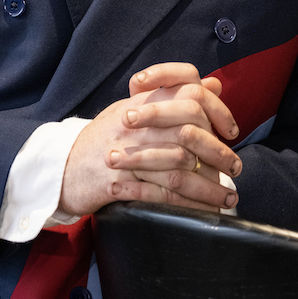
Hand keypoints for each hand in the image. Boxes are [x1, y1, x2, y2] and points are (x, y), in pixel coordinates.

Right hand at [57, 65, 241, 216]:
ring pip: (179, 169)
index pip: (190, 95)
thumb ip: (174, 96)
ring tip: (226, 201)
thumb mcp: (135, 108)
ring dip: (208, 187)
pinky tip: (201, 213)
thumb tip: (214, 85)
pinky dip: (185, 206)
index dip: (217, 111)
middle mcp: (137, 125)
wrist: (61, 166)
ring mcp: (127, 154)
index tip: (232, 131)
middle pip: (191, 134)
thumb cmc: (103, 138)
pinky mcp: (118, 182)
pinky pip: (160, 195)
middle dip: (219, 155)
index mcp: (143, 103)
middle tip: (236, 170)